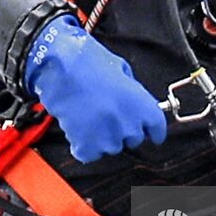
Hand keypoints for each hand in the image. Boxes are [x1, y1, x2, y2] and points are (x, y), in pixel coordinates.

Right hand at [23, 15, 166, 162]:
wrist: (59, 66)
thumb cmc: (87, 61)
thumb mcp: (121, 69)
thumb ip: (133, 91)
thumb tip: (134, 102)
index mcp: (141, 104)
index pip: (157, 127)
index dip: (152, 130)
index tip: (150, 133)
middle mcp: (128, 124)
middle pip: (134, 139)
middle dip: (123, 129)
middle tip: (107, 113)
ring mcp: (107, 138)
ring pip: (111, 147)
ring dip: (103, 137)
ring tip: (89, 116)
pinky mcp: (86, 146)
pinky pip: (90, 154)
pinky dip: (84, 145)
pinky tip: (78, 127)